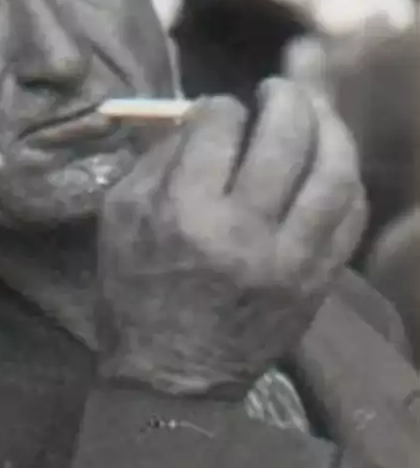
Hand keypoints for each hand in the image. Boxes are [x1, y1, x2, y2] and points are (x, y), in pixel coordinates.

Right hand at [96, 79, 365, 397]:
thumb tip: (202, 114)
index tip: (218, 112)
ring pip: (332, 173)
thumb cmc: (134, 289)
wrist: (171, 378)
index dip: (219, 106)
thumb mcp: (119, 216)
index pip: (220, 127)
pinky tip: (330, 162)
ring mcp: (289, 260)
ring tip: (315, 111)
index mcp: (184, 213)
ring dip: (329, 128)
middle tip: (277, 89)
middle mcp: (242, 232)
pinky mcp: (316, 282)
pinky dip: (344, 178)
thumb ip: (158, 157)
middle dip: (284, 98)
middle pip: (285, 138)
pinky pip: (349, 216)